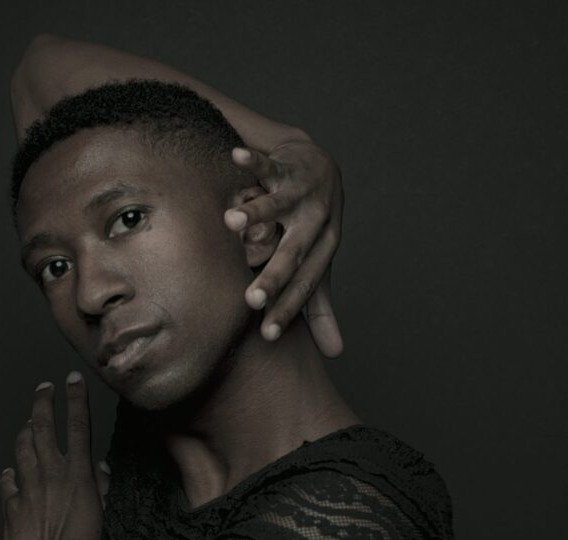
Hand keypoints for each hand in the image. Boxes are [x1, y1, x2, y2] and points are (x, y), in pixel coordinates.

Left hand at [0, 372, 112, 539]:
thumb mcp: (102, 518)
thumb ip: (101, 489)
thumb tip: (102, 469)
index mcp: (77, 475)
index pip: (78, 426)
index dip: (75, 399)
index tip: (72, 380)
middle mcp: (50, 474)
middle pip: (44, 428)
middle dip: (43, 403)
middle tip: (43, 389)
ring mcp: (27, 487)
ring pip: (22, 448)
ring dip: (26, 432)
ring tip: (30, 424)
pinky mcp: (10, 505)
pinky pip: (7, 482)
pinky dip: (9, 474)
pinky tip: (10, 472)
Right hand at [224, 139, 343, 357]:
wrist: (323, 167)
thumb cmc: (314, 226)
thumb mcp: (318, 265)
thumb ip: (321, 308)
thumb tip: (336, 355)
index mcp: (322, 250)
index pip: (304, 286)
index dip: (287, 310)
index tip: (268, 337)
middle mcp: (316, 223)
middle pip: (293, 253)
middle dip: (273, 277)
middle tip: (250, 300)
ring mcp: (303, 194)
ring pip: (278, 205)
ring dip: (257, 212)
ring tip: (230, 221)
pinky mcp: (288, 167)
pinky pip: (269, 165)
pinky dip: (253, 160)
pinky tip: (235, 156)